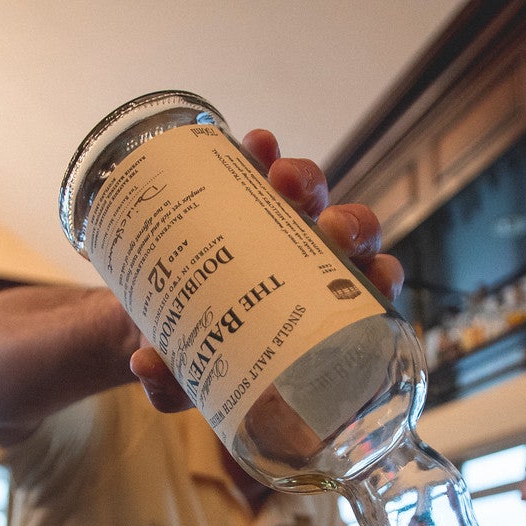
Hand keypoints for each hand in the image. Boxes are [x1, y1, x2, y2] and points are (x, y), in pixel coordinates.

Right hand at [131, 129, 405, 412]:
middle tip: (329, 229)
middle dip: (352, 226)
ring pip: (314, 192)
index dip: (379, 279)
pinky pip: (265, 161)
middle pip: (355, 235)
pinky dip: (265, 150)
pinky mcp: (248, 191)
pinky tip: (256, 143)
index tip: (369, 277)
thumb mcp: (188, 376)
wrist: (154, 316)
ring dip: (307, 180)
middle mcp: (313, 261)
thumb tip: (146, 369)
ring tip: (279, 178)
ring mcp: (283, 221)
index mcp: (323, 310)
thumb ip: (175, 383)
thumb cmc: (195, 353)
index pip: (371, 291)